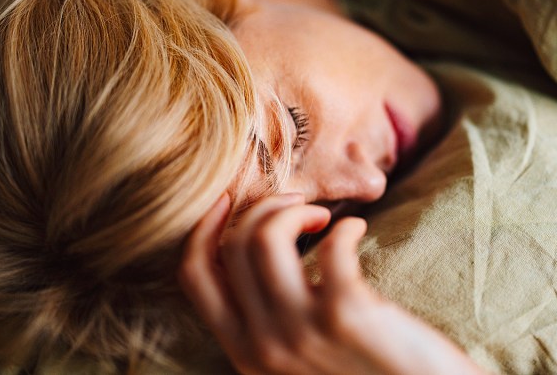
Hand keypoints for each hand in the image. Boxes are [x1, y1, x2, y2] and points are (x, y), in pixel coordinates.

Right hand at [178, 193, 483, 374]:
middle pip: (232, 247)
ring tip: (322, 217)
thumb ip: (266, 319)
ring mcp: (303, 333)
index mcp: (243, 353)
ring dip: (293, 210)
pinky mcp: (347, 316)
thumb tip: (250, 252)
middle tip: (296, 205)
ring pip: (264, 239)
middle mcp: (263, 346)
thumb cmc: (361, 374)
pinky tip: (357, 229)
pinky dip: (346, 226)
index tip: (224, 200)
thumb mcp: (293, 356)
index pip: (195, 276)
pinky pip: (330, 247)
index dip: (203, 228)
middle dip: (261, 209)